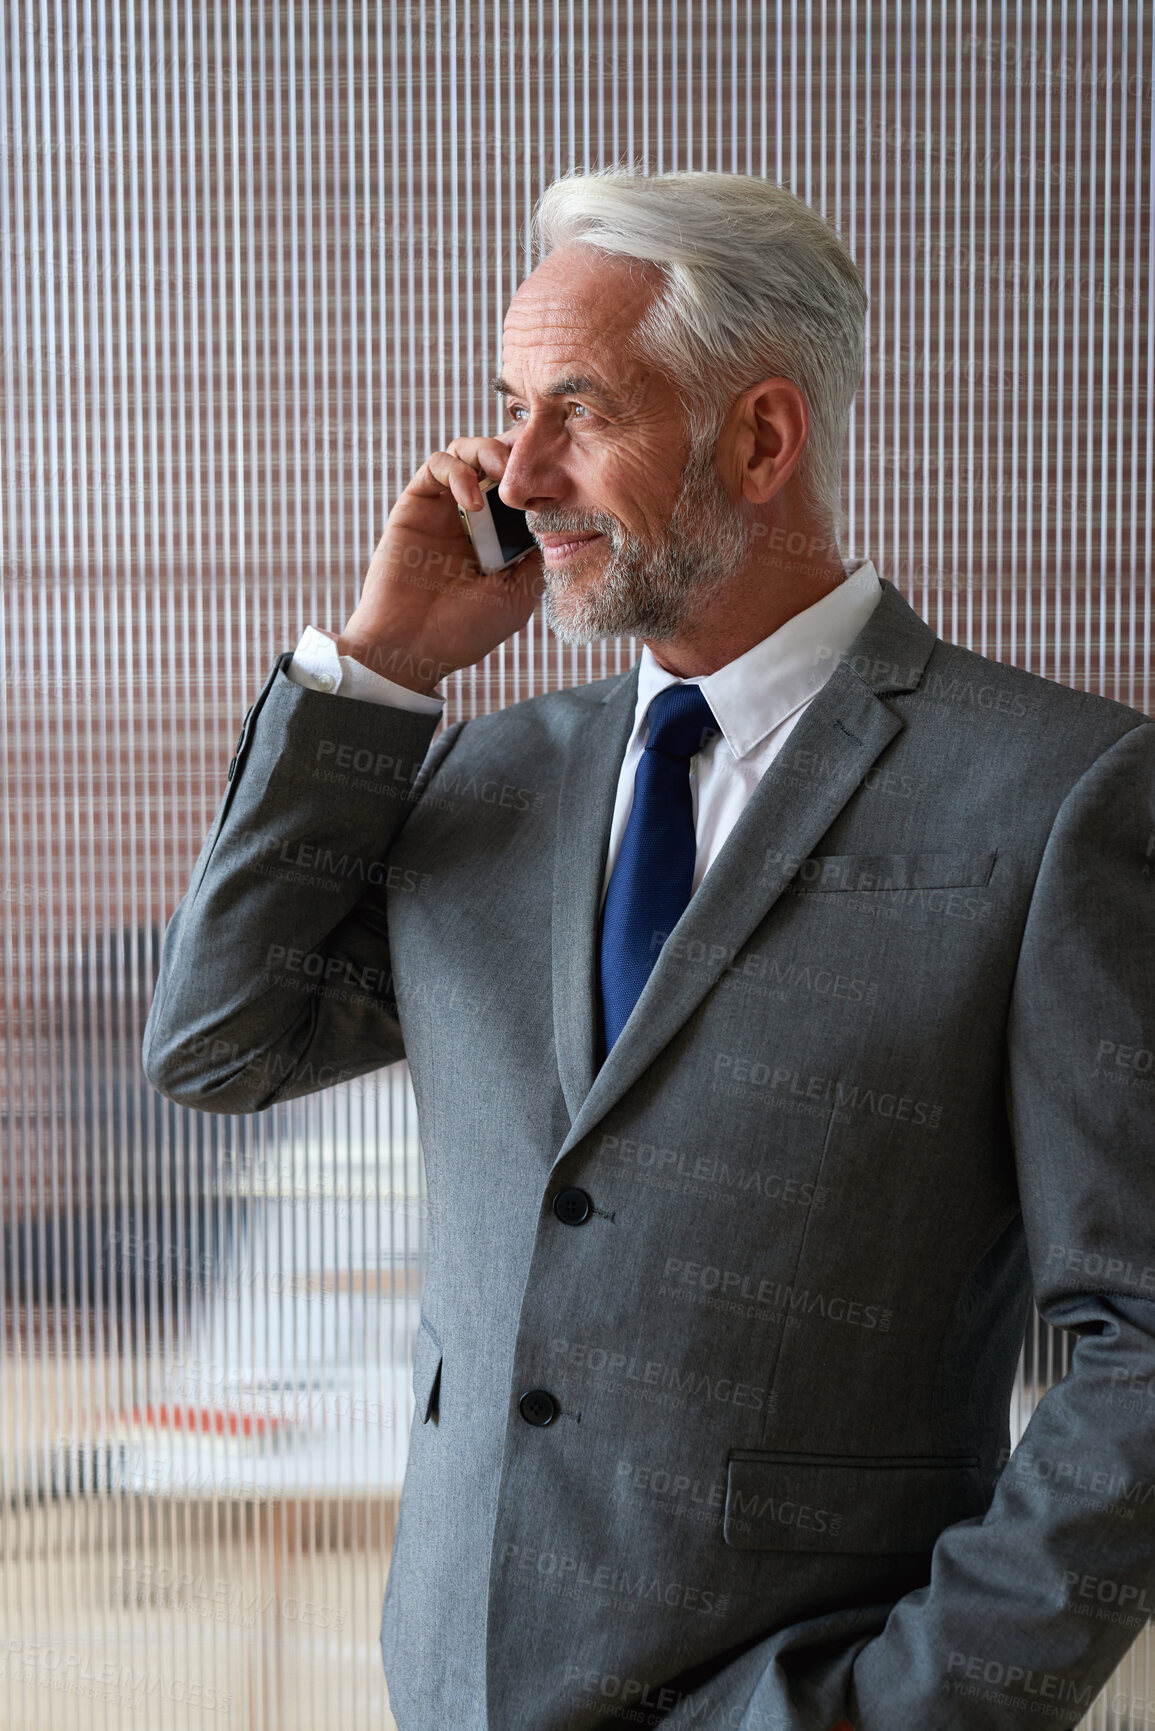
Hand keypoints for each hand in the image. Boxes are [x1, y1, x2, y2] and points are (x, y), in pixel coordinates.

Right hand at [338, 430, 544, 692]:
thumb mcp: (519, 596)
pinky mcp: (416, 504)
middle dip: (518, 452)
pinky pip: (437, 465)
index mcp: (501, 539)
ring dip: (488, 451)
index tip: (562, 476)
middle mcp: (474, 519)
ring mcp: (444, 509)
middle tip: (532, 463)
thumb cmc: (464, 631)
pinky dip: (459, 470)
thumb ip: (537, 556)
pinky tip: (472, 501)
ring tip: (504, 472)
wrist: (411, 647)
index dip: (541, 476)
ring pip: (468, 452)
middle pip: (498, 461)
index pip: (524, 490)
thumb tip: (560, 520)